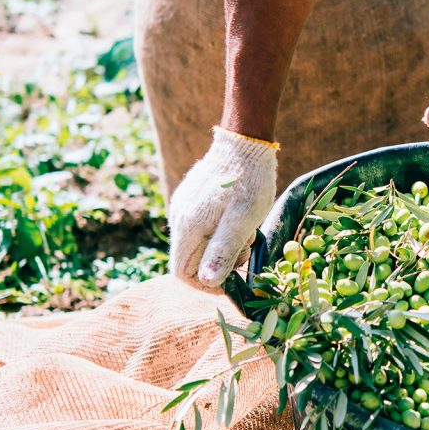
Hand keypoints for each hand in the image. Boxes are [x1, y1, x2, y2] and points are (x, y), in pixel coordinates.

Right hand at [168, 127, 276, 291]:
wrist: (244, 144)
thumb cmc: (249, 183)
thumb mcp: (243, 220)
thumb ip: (223, 250)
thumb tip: (206, 281)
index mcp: (189, 226)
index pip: (182, 272)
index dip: (205, 285)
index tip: (231, 281)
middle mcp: (179, 218)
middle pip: (189, 261)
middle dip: (217, 266)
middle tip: (245, 252)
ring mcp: (183, 207)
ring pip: (196, 245)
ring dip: (220, 249)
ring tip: (245, 234)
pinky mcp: (190, 200)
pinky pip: (200, 229)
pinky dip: (218, 234)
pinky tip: (238, 222)